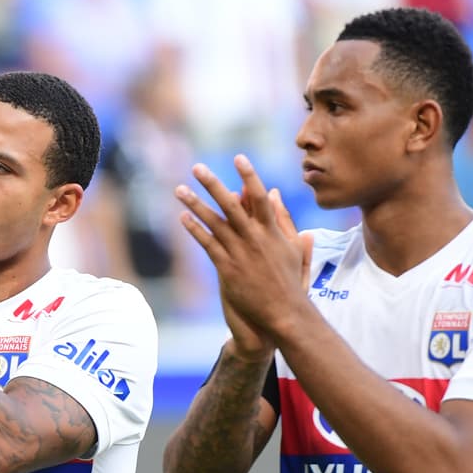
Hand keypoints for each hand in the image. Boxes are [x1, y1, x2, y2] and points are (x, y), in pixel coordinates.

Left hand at [177, 155, 313, 340]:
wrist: (283, 314)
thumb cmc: (290, 282)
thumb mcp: (293, 247)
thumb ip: (285, 219)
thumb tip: (275, 194)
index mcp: (272, 231)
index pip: (259, 196)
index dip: (249, 175)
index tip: (238, 158)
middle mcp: (255, 238)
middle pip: (231, 204)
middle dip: (212, 184)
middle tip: (197, 167)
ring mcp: (240, 253)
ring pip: (214, 222)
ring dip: (195, 204)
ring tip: (179, 189)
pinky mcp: (227, 269)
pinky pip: (208, 244)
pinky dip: (195, 230)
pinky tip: (183, 218)